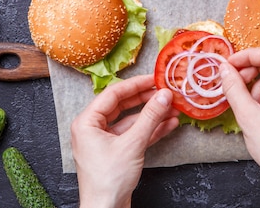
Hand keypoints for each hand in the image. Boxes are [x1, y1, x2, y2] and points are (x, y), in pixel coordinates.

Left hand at [71, 74, 179, 207]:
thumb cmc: (108, 181)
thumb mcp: (132, 144)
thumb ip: (150, 117)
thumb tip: (164, 96)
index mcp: (87, 122)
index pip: (113, 94)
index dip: (136, 85)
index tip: (154, 79)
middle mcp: (92, 129)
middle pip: (123, 106)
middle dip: (147, 100)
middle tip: (165, 92)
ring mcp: (104, 141)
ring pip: (131, 121)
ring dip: (152, 115)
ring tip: (173, 108)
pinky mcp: (116, 152)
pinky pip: (134, 135)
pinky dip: (150, 130)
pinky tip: (168, 124)